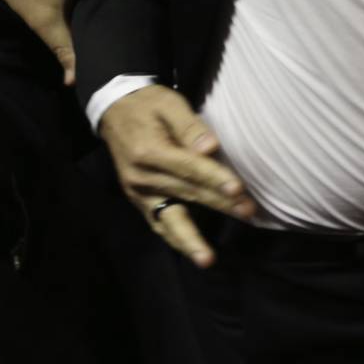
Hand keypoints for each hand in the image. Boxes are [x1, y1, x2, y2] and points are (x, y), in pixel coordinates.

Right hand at [99, 85, 254, 266]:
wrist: (115, 111)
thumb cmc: (149, 105)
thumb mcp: (170, 104)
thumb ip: (190, 127)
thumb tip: (210, 148)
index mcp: (149, 151)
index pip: (189, 168)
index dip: (215, 179)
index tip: (238, 190)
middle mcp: (141, 177)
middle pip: (187, 193)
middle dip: (220, 205)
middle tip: (248, 214)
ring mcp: (138, 192)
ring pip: (168, 219)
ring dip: (192, 239)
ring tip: (209, 259)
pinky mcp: (138, 201)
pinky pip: (158, 224)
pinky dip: (175, 239)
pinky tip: (193, 252)